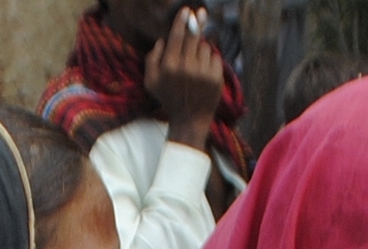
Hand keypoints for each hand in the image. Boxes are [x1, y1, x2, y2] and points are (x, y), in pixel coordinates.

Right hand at [143, 14, 226, 150]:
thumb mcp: (151, 82)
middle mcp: (186, 68)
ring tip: (195, 66)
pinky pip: (215, 57)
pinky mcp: (216, 78)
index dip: (182, 21)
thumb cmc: (169, 98)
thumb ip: (151, 59)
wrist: (190, 119)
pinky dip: (210, 61)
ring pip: (205, 47)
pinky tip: (204, 73)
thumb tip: (162, 41)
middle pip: (193, 37)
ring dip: (200, 51)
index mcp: (169, 66)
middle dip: (197, 22)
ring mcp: (203, 73)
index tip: (187, 10)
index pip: (177, 37)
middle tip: (200, 12)